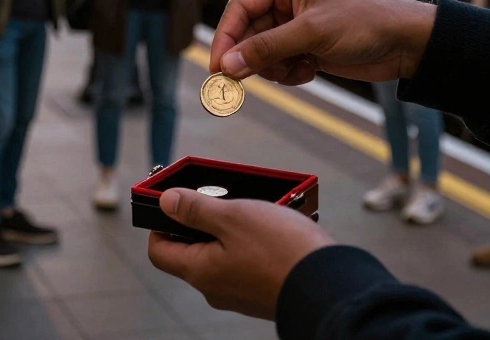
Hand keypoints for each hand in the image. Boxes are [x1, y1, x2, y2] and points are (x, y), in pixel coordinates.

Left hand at [147, 188, 333, 319]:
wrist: (329, 285)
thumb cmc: (280, 251)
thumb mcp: (232, 217)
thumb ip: (195, 209)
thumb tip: (165, 202)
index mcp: (200, 271)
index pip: (159, 251)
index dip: (160, 223)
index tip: (173, 202)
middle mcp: (215, 288)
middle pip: (193, 249)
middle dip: (204, 219)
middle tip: (221, 197)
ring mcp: (240, 292)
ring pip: (224, 253)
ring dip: (234, 227)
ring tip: (255, 207)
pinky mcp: (263, 291)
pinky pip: (248, 262)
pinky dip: (255, 242)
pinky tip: (274, 225)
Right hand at [211, 0, 436, 85]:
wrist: (406, 42)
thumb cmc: (366, 21)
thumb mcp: (312, 33)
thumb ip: (267, 49)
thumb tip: (227, 65)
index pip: (239, 8)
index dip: (225, 38)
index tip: (217, 67)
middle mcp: (287, 0)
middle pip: (248, 33)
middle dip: (250, 58)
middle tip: (242, 83)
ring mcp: (297, 24)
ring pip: (262, 52)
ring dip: (273, 68)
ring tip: (296, 70)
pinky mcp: (308, 46)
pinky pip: (280, 63)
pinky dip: (289, 72)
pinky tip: (310, 71)